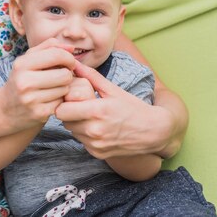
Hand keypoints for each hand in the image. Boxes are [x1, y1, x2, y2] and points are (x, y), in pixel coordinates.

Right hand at [0, 38, 75, 130]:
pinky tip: (49, 100)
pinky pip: (61, 103)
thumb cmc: (20, 80)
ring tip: (52, 88)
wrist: (4, 110)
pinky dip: (59, 101)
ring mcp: (31, 100)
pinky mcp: (39, 114)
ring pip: (65, 90)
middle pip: (65, 75)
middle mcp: (25, 82)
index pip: (56, 55)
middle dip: (67, 75)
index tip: (69, 63)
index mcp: (22, 65)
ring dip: (63, 88)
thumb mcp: (28, 60)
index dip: (68, 58)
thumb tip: (71, 48)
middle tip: (61, 77)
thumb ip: (48, 47)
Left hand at [55, 61, 172, 159]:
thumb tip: (73, 62)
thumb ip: (91, 76)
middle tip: (78, 106)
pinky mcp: (98, 154)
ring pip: (72, 132)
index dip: (63, 103)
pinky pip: (81, 142)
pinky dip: (85, 135)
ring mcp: (96, 144)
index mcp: (97, 111)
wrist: (154, 132)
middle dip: (68, 112)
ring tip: (89, 116)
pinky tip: (96, 127)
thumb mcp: (113, 89)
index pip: (61, 110)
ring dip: (76, 124)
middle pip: (64, 121)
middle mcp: (95, 130)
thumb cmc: (133, 107)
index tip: (70, 98)